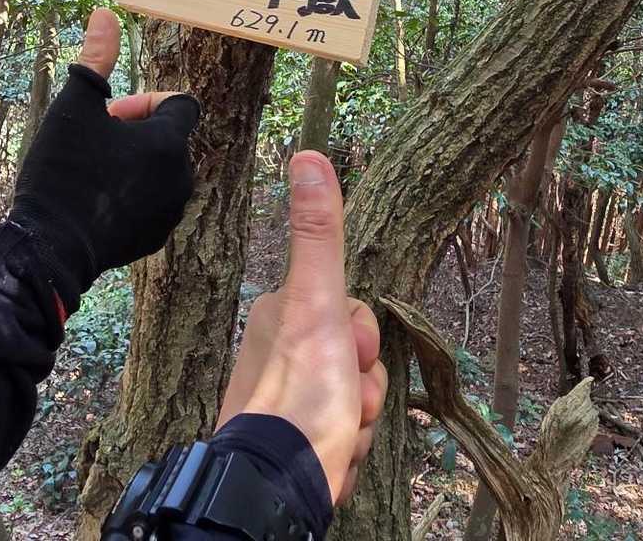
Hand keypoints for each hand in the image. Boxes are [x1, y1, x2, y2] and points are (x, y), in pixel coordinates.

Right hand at [7, 9, 200, 307]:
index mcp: (169, 142)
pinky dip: (132, 194)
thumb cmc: (64, 172)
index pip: (179, 104)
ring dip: (134, 163)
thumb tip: (105, 13)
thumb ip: (96, 59)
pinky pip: (151, 203)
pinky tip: (95, 199)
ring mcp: (170, 211)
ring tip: (93, 168)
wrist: (52, 245)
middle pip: (168, 139)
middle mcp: (181, 177)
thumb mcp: (75, 107)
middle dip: (136, 132)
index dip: (146, 101)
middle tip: (94, 139)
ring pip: (160, 172)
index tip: (112, 111)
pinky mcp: (155, 238)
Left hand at [217, 151, 387, 504]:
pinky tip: (332, 460)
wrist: (279, 487)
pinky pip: (343, 439)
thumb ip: (319, 235)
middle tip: (347, 406)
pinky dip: (346, 452)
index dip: (364, 342)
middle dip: (364, 390)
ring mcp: (286, 402)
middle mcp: (279, 355)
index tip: (350, 359)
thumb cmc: (302, 397)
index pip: (353, 315)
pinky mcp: (296, 444)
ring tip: (338, 438)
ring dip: (358, 424)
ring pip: (355, 402)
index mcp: (281, 317)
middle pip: (358, 360)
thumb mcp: (319, 307)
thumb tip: (308, 156)